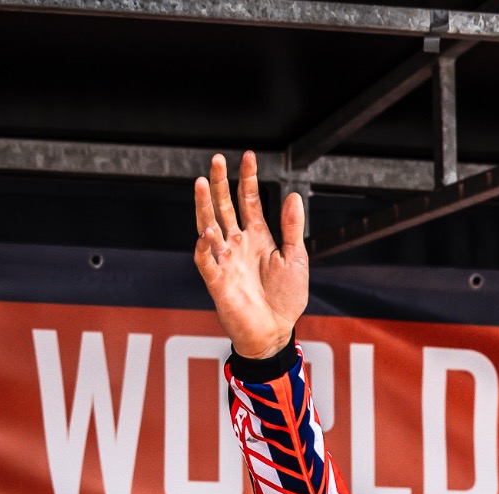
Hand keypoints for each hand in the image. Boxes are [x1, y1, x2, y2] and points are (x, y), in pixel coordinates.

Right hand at [192, 150, 307, 360]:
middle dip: (221, 183)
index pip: (249, 201)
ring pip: (209, 227)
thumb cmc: (285, 298)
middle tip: (217, 158)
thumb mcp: (296, 259)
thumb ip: (292, 228)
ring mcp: (225, 260)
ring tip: (202, 183)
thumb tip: (293, 195)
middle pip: (224, 207)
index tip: (247, 156)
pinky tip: (205, 233)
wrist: (275, 332)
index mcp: (257, 237)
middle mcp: (237, 244)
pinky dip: (204, 248)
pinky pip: (205, 262)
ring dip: (204, 206)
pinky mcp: (217, 281)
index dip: (248, 179)